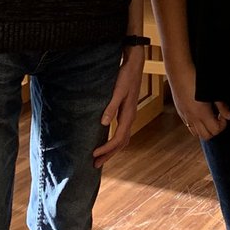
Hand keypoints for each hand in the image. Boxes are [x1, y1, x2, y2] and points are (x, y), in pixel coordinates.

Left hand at [92, 45, 142, 167]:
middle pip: (122, 143)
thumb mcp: (117, 91)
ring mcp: (129, 115)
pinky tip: (106, 140)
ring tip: (100, 157)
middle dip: (109, 155)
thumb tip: (104, 124)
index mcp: (128, 115)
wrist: (135, 64)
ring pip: (123, 139)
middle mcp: (130, 118)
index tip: (94, 154)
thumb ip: (110, 107)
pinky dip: (115, 141)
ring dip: (112, 150)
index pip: (118, 139)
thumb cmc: (126, 76)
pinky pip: (122, 132)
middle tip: (95, 164)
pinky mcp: (126, 111)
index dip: (106, 149)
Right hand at [169, 65, 229, 139]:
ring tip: (210, 118)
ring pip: (196, 134)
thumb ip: (222, 106)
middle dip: (215, 130)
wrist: (179, 71)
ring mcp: (185, 116)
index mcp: (201, 113)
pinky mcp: (180, 112)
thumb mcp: (212, 91)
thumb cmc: (196, 78)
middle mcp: (192, 117)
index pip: (215, 130)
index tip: (224, 115)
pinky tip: (200, 114)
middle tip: (218, 118)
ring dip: (205, 129)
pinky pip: (189, 126)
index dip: (223, 125)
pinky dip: (196, 126)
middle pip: (206, 136)